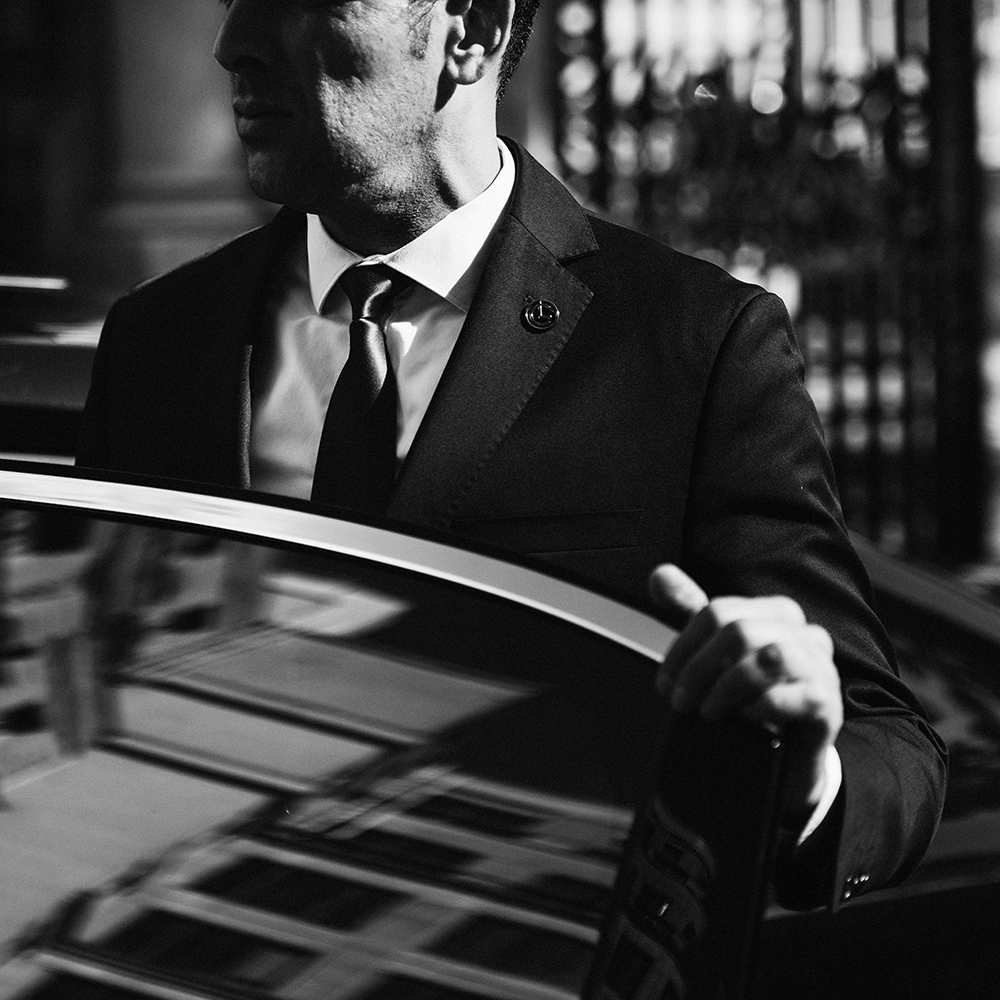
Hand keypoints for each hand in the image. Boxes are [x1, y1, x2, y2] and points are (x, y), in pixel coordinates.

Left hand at [648, 564, 842, 821]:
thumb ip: (690, 607)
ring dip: (726, 688)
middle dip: (699, 669)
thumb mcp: (716, 647)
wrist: (788, 751)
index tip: (664, 683)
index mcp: (776, 612)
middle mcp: (804, 632)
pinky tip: (744, 719)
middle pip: (738, 631)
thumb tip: (659, 573)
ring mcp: (821, 667)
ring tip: (708, 712)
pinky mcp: (827, 703)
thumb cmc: (749, 692)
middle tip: (681, 703)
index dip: (683, 647)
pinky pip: (791, 695)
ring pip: (767, 657)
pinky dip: (759, 707)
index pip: (717, 612)